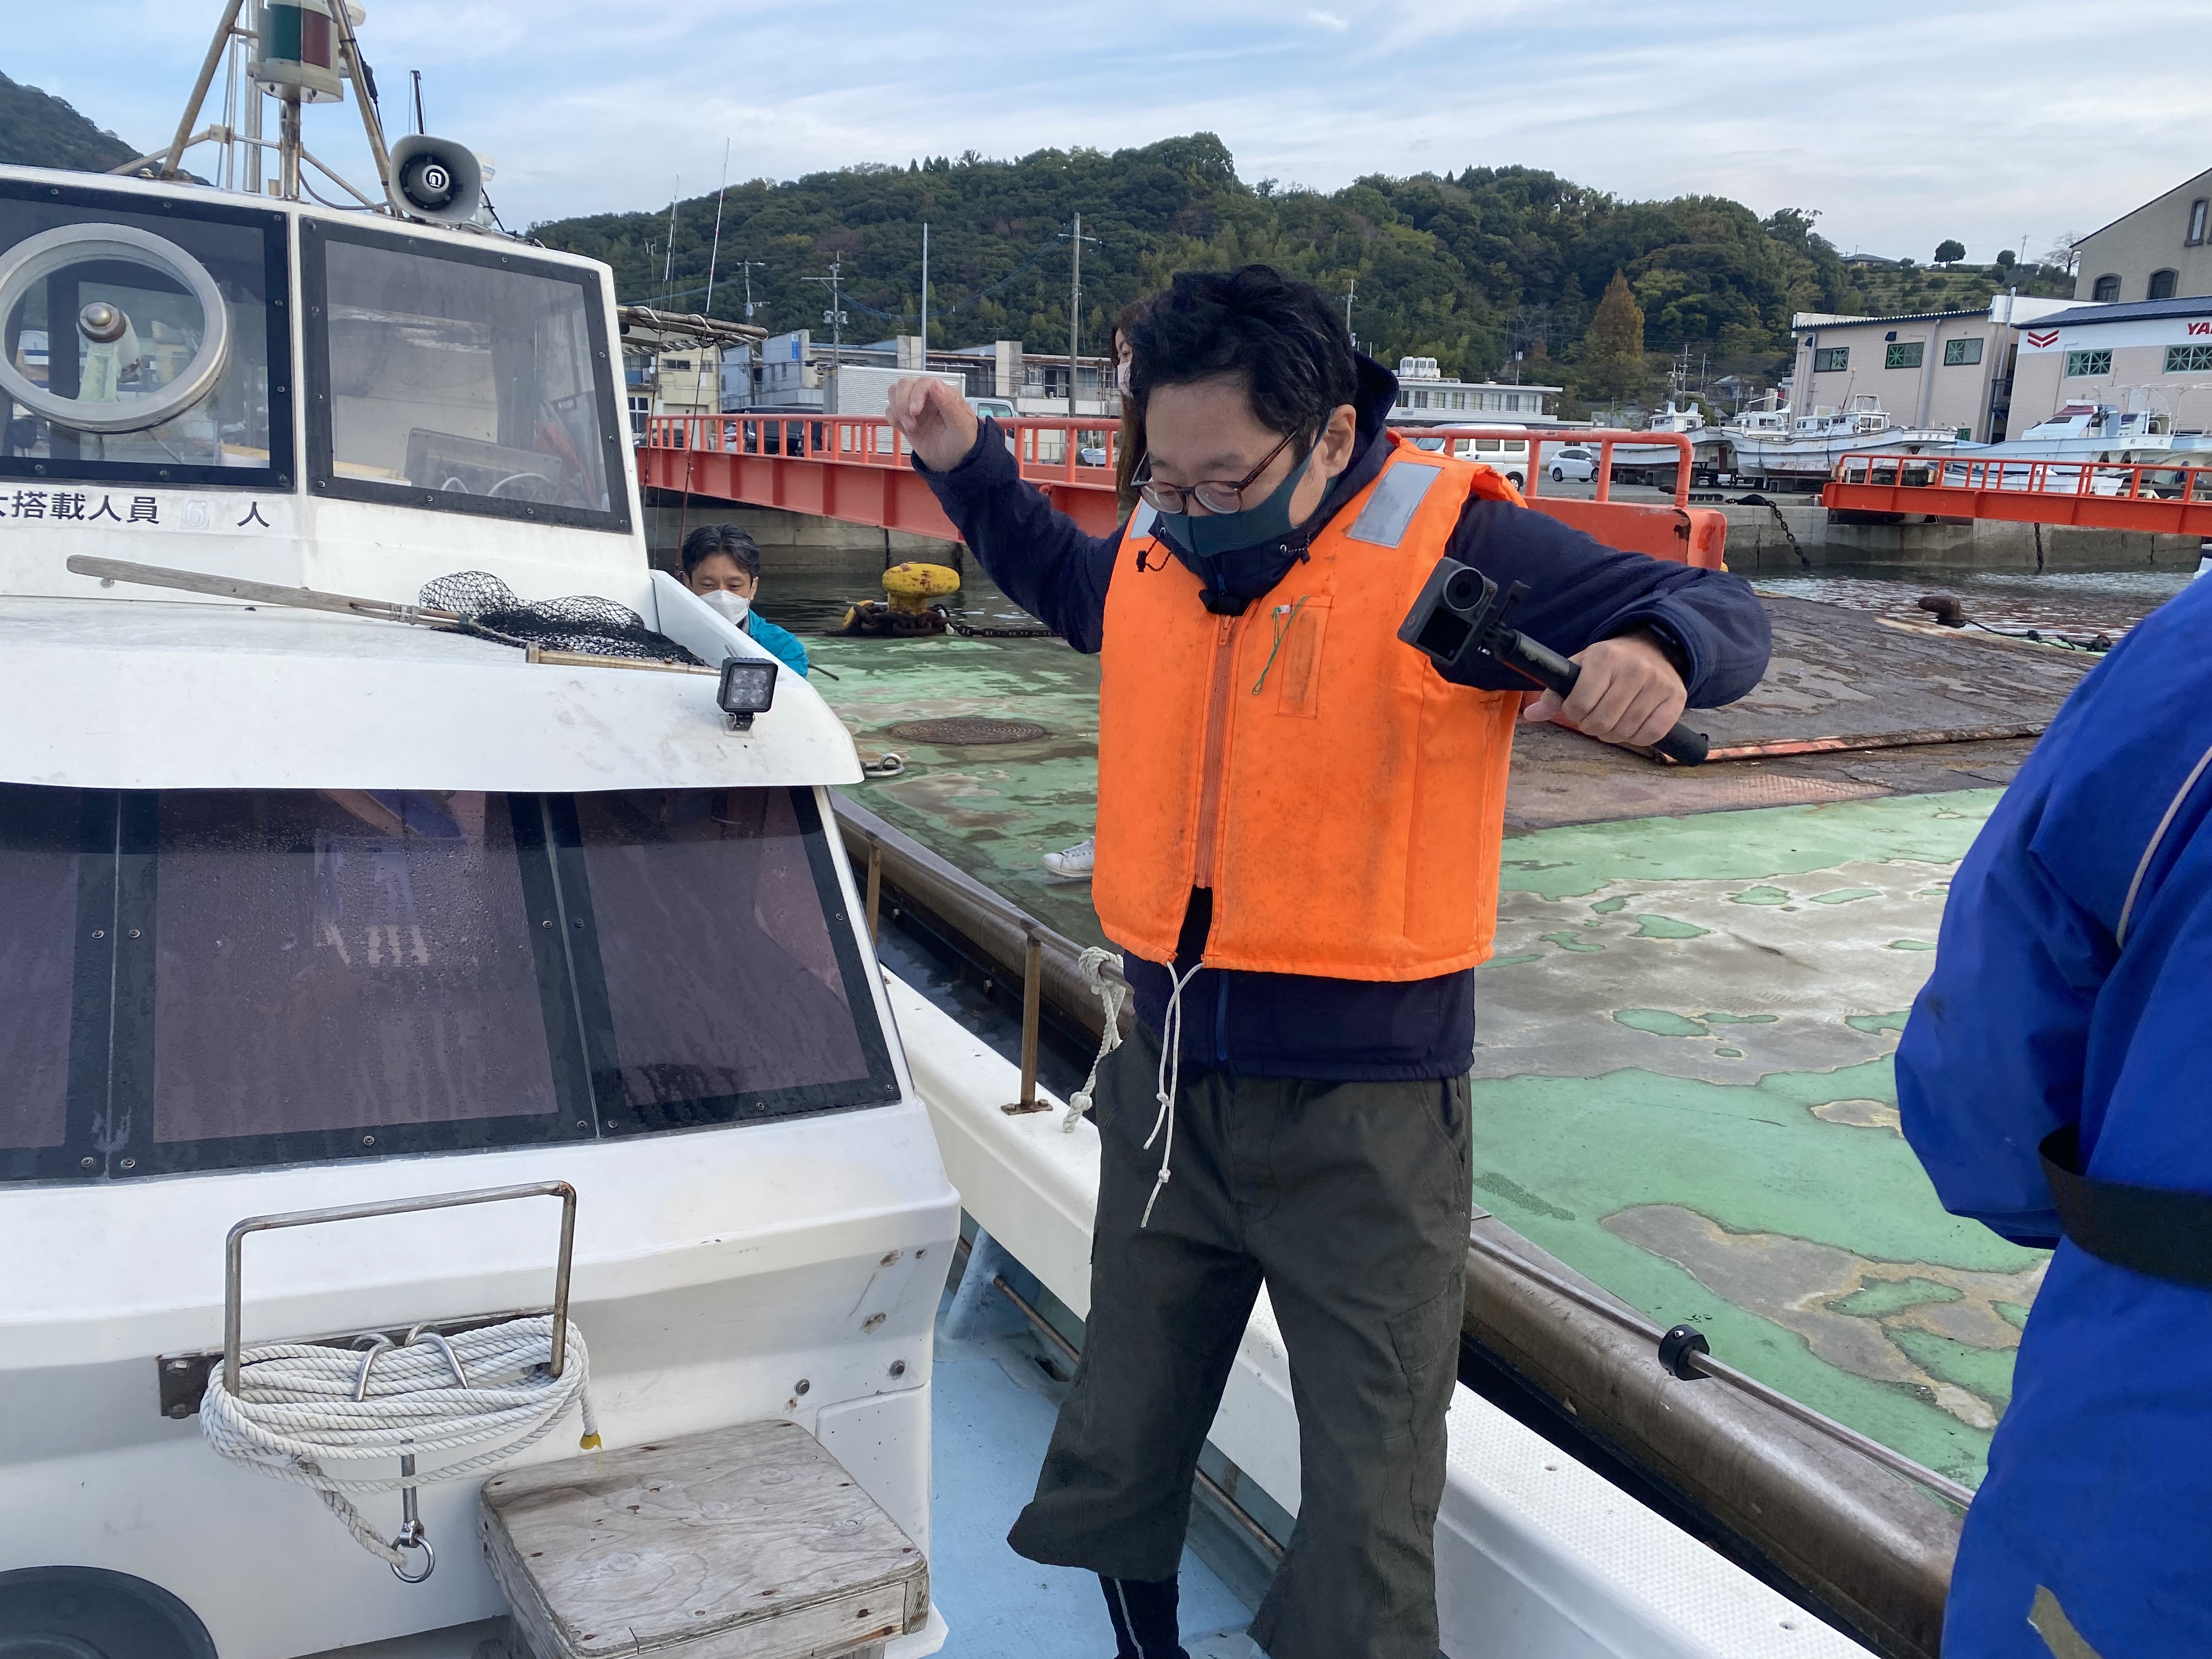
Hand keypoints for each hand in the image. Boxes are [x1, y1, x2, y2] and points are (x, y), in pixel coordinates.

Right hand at [888, 377, 980, 472]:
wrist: (953, 461)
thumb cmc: (962, 441)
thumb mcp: (961, 425)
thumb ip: (949, 404)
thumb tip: (935, 384)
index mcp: (943, 393)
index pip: (923, 382)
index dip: (915, 394)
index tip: (915, 411)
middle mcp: (927, 397)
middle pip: (904, 384)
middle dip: (902, 403)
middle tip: (911, 423)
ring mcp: (914, 406)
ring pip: (894, 393)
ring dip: (897, 410)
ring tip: (909, 427)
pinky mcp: (905, 418)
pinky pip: (890, 410)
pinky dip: (893, 419)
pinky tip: (905, 430)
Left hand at [1519, 631, 1686, 748]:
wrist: (1653, 649)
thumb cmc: (1609, 663)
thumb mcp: (1580, 668)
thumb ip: (1556, 692)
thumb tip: (1531, 716)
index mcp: (1604, 657)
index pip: (1579, 703)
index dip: (1573, 713)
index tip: (1576, 708)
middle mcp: (1634, 668)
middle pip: (1601, 721)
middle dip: (1591, 726)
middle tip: (1594, 718)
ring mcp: (1658, 684)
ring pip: (1625, 731)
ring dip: (1612, 734)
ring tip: (1611, 721)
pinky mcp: (1676, 699)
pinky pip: (1650, 735)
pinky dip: (1637, 738)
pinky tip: (1631, 725)